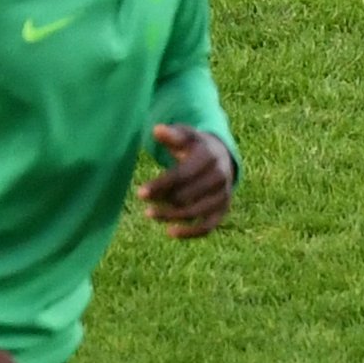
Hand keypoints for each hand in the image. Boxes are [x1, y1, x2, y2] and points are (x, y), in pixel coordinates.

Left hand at [139, 124, 235, 238]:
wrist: (221, 155)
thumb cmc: (195, 146)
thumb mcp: (185, 136)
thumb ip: (172, 134)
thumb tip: (156, 129)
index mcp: (209, 157)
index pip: (182, 175)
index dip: (160, 185)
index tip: (140, 193)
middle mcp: (220, 176)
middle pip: (187, 195)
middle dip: (162, 199)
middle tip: (143, 199)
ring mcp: (223, 194)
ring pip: (195, 212)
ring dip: (170, 216)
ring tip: (149, 214)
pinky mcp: (223, 209)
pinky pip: (208, 226)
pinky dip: (190, 233)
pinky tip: (170, 232)